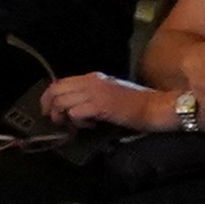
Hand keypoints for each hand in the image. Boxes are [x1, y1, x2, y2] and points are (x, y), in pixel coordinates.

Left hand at [43, 72, 185, 132]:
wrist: (156, 106)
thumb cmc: (137, 103)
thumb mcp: (109, 93)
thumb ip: (90, 95)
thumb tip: (71, 106)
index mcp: (92, 78)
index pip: (59, 82)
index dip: (49, 97)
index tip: (49, 110)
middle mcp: (91, 82)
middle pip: (55, 90)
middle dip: (49, 107)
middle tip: (57, 120)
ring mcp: (95, 93)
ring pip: (61, 102)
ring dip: (64, 116)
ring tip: (76, 124)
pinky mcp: (100, 106)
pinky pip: (75, 113)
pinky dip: (77, 122)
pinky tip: (90, 125)